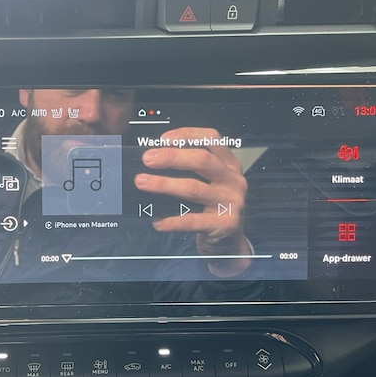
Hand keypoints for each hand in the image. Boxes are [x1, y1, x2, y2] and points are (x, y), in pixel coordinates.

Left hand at [134, 128, 251, 276]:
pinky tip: (157, 221)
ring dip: (164, 184)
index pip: (212, 139)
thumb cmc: (214, 208)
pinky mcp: (225, 224)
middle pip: (202, 160)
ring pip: (193, 188)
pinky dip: (172, 221)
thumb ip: (192, 171)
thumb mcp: (212, 183)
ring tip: (143, 182)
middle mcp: (233, 180)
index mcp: (229, 164)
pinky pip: (192, 220)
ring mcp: (231, 202)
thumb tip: (155, 161)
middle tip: (148, 159)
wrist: (231, 242)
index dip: (187, 135)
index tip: (163, 139)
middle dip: (171, 157)